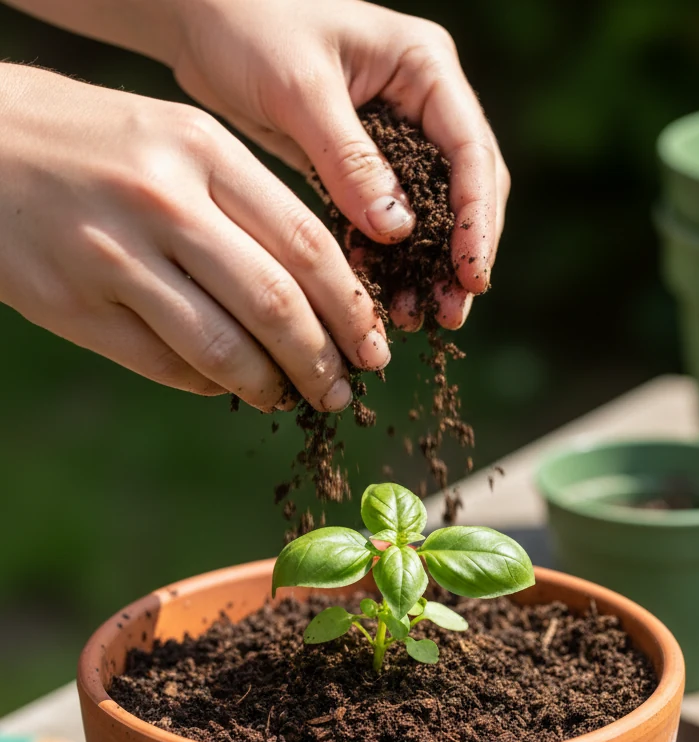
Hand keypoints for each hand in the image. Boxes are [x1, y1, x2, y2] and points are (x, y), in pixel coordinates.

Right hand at [0, 64, 389, 409]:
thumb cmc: (97, 144)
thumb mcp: (177, 138)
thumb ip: (245, 202)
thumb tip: (322, 291)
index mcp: (202, 149)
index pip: (307, 243)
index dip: (352, 309)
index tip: (376, 349)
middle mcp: (163, 201)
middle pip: (275, 303)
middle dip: (323, 360)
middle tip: (344, 391)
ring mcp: (114, 256)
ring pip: (222, 348)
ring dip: (271, 386)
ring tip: (293, 398)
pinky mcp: (74, 305)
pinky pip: (165, 365)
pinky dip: (209, 385)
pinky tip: (228, 386)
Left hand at [171, 0, 509, 329]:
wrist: (201, 17)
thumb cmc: (249, 27)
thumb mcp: (301, 90)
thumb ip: (350, 160)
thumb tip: (398, 232)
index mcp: (424, 67)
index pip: (471, 152)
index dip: (476, 221)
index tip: (472, 276)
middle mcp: (421, 101)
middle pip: (466, 190)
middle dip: (460, 254)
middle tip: (450, 315)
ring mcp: (394, 135)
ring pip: (431, 213)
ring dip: (427, 267)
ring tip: (417, 318)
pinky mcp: (360, 164)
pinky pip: (386, 220)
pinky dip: (387, 260)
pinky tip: (379, 297)